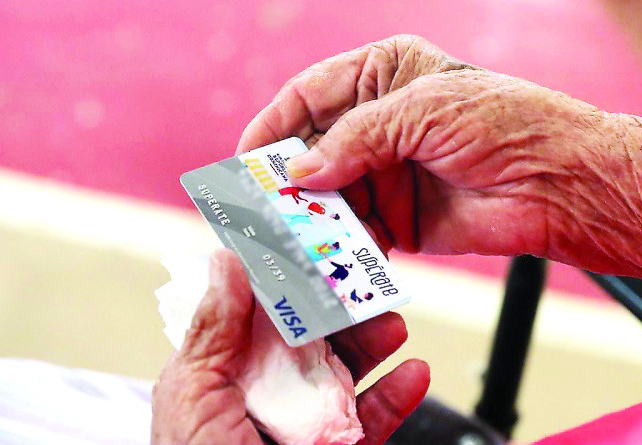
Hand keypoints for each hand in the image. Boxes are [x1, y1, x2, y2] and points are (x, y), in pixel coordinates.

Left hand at [151, 249, 429, 444]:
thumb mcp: (193, 398)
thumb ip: (214, 331)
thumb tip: (225, 261)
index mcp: (224, 379)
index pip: (257, 317)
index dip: (282, 282)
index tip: (308, 249)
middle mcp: (267, 398)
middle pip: (312, 338)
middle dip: (339, 309)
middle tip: (361, 279)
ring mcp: (307, 427)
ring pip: (350, 372)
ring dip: (376, 343)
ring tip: (392, 321)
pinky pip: (376, 417)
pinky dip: (400, 394)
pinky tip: (414, 372)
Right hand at [237, 35, 641, 300]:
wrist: (562, 183)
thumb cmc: (504, 124)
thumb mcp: (422, 112)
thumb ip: (355, 139)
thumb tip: (298, 173)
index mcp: (384, 75)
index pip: (310, 94)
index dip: (275, 124)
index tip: (246, 158)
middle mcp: (380, 123)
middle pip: (313, 150)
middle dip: (285, 179)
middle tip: (256, 207)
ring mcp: (388, 172)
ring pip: (329, 196)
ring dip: (307, 218)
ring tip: (284, 239)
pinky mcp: (400, 219)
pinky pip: (355, 233)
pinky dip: (337, 247)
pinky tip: (321, 259)